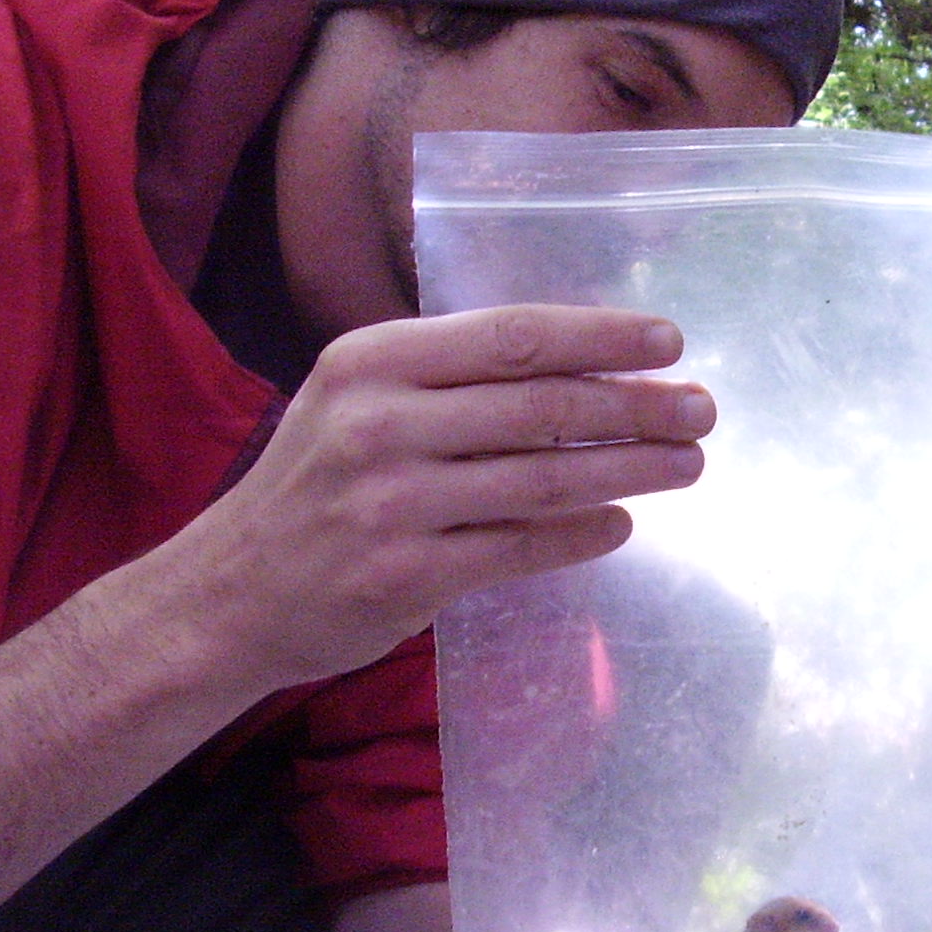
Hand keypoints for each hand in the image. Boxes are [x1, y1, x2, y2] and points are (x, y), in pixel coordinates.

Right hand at [152, 306, 714, 694]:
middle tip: (701, 410)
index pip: (513, 336)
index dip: (601, 337)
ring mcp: (393, 502)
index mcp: (373, 361)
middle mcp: (379, 423)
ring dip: (631, 469)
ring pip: (544, 477)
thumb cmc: (315, 487)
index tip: (669, 343)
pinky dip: (582, 534)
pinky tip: (621, 523)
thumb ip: (448, 377)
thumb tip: (582, 362)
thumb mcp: (357, 400)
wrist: (230, 595)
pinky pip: (523, 547)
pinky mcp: (408, 574)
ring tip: (687, 464)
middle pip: (541, 404)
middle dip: (637, 406)